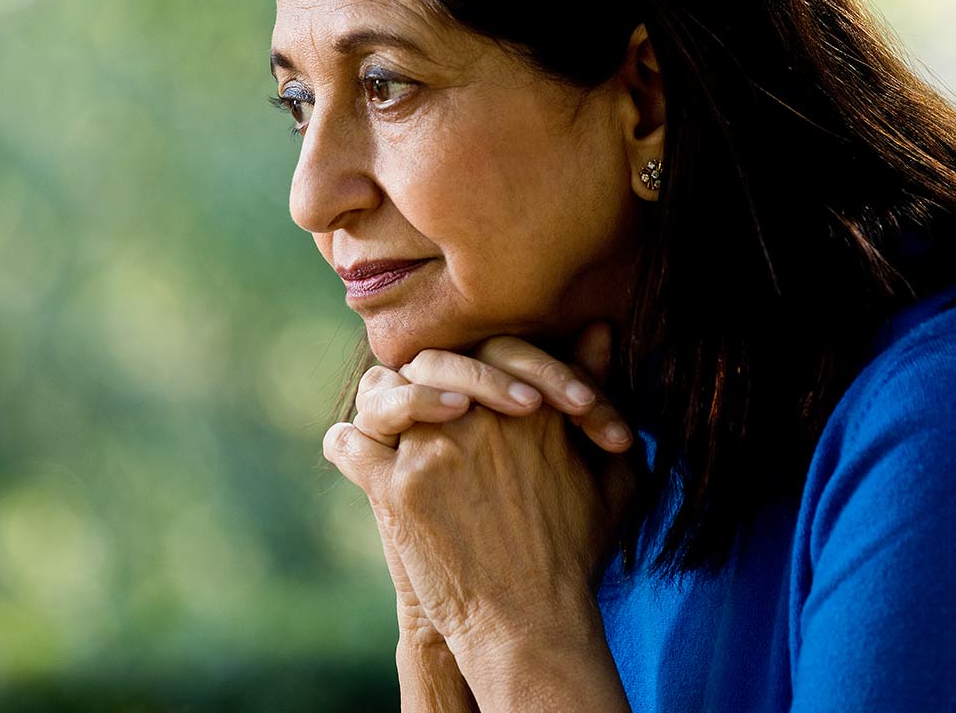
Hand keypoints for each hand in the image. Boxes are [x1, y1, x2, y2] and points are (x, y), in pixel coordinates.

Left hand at [324, 321, 638, 655]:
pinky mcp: (393, 487)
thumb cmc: (575, 553)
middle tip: (443, 413)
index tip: (493, 402)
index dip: (487, 369)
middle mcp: (477, 418)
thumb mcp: (608, 473)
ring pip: (382, 393)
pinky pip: (347, 443)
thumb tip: (599, 330)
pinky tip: (362, 456)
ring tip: (398, 428)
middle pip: (432, 362)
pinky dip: (348, 447)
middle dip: (434, 381)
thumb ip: (600, 391)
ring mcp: (430, 449)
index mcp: (531, 408)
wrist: (530, 626)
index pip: (491, 350)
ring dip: (385, 404)